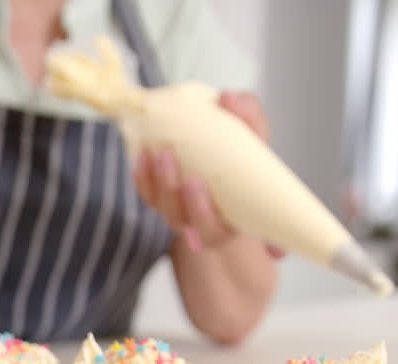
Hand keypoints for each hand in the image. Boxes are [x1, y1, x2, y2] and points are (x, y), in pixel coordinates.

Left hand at [134, 91, 283, 257]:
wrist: (226, 162)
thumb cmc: (245, 155)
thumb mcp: (255, 136)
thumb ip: (248, 117)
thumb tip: (229, 98)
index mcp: (230, 220)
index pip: (215, 231)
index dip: (202, 213)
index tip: (196, 183)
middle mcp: (201, 223)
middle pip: (183, 220)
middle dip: (176, 194)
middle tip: (175, 162)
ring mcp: (179, 212)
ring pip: (163, 207)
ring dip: (158, 181)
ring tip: (158, 152)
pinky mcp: (160, 198)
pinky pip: (147, 194)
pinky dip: (143, 176)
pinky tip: (142, 154)